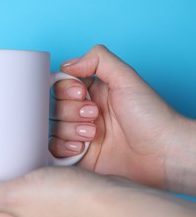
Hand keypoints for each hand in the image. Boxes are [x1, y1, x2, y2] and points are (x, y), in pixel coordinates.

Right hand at [50, 45, 195, 193]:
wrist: (163, 153)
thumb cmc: (151, 116)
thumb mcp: (127, 78)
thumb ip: (98, 59)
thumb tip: (67, 64)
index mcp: (93, 93)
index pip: (61, 85)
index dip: (66, 89)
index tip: (82, 94)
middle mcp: (84, 113)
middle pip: (54, 107)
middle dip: (72, 111)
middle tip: (95, 116)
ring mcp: (80, 135)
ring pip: (53, 127)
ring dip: (70, 130)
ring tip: (94, 134)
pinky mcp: (78, 156)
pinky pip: (54, 149)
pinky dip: (63, 147)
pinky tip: (82, 148)